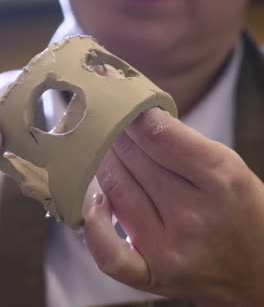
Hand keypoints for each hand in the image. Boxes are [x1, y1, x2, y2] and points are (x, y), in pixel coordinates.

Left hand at [83, 108, 263, 305]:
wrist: (257, 266)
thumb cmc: (240, 206)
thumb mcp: (226, 163)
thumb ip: (182, 142)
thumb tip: (132, 118)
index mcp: (218, 176)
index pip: (156, 133)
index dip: (129, 109)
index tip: (115, 93)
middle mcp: (192, 211)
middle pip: (132, 156)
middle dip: (114, 129)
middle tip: (103, 115)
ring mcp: (169, 246)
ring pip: (116, 187)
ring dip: (103, 160)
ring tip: (101, 145)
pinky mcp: (153, 274)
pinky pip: (108, 254)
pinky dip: (94, 225)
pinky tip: (95, 201)